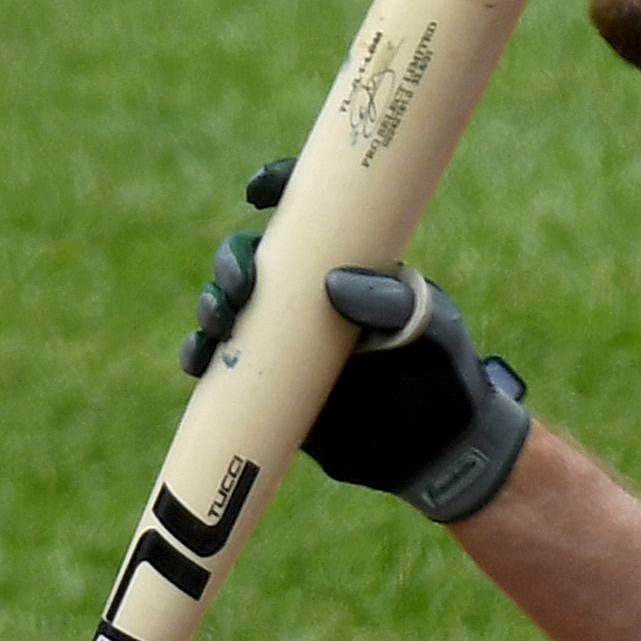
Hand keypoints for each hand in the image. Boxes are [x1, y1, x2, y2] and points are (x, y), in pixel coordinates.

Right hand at [178, 160, 532, 522]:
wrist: (437, 451)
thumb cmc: (443, 376)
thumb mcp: (431, 331)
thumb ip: (391, 303)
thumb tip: (331, 283)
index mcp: (350, 265)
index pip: (312, 216)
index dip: (280, 190)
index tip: (259, 192)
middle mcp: (310, 298)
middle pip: (254, 261)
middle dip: (233, 261)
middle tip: (242, 283)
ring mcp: (287, 342)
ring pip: (230, 309)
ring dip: (211, 305)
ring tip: (219, 322)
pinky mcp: (271, 386)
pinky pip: (222, 365)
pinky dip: (201, 357)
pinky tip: (198, 360)